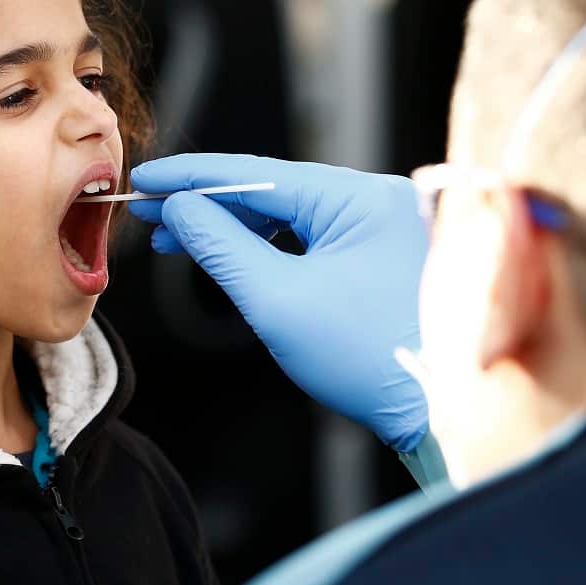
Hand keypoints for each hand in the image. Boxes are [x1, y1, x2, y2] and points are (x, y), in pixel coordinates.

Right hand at [128, 154, 429, 451]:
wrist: (441, 411)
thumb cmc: (369, 359)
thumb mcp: (277, 300)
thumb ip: (220, 245)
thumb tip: (180, 208)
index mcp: (361, 196)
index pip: (258, 173)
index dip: (192, 175)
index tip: (145, 177)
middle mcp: (377, 198)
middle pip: (273, 190)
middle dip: (207, 203)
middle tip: (149, 214)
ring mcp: (383, 226)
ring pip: (290, 214)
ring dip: (233, 226)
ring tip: (178, 241)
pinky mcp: (380, 255)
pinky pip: (312, 236)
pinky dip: (267, 245)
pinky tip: (230, 254)